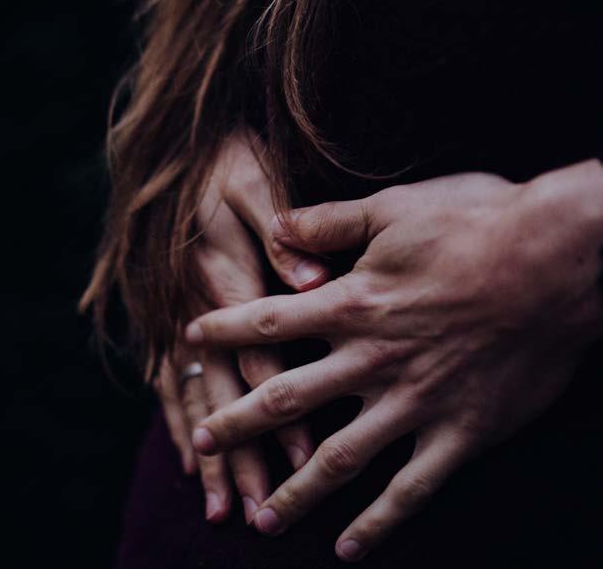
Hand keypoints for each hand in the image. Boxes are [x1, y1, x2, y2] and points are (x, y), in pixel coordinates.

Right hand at [157, 130, 328, 522]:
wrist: (182, 146)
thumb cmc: (229, 161)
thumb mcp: (258, 183)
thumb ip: (284, 232)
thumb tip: (314, 281)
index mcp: (225, 275)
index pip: (259, 354)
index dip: (283, 406)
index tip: (306, 454)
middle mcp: (196, 304)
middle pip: (224, 388)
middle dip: (244, 449)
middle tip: (262, 506)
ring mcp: (177, 311)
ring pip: (194, 392)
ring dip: (208, 449)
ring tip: (219, 504)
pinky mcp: (169, 312)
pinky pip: (168, 375)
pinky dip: (179, 418)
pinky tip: (185, 454)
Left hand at [186, 161, 602, 559]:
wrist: (554, 262)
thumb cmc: (476, 225)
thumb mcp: (396, 208)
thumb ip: (330, 221)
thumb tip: (278, 225)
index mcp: (355, 304)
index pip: (270, 321)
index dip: (224, 330)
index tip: (187, 341)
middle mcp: (374, 359)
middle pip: (288, 397)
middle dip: (238, 419)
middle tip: (201, 441)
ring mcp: (415, 402)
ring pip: (339, 457)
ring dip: (295, 490)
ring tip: (260, 517)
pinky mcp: (460, 431)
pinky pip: (411, 489)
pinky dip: (379, 523)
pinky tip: (351, 547)